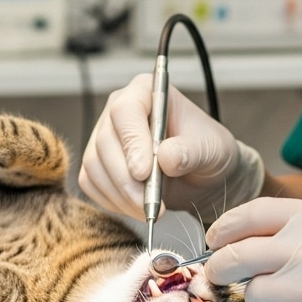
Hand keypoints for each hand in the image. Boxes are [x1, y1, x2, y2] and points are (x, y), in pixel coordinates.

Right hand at [78, 74, 263, 222]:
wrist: (204, 175)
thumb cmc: (208, 151)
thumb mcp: (210, 149)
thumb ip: (190, 151)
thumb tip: (166, 158)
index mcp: (145, 91)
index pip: (126, 111)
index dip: (132, 142)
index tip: (144, 172)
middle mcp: (118, 111)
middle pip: (105, 141)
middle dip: (126, 179)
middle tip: (150, 204)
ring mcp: (105, 137)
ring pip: (94, 165)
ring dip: (120, 195)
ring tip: (150, 210)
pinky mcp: (98, 164)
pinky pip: (91, 183)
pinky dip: (113, 202)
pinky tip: (138, 208)